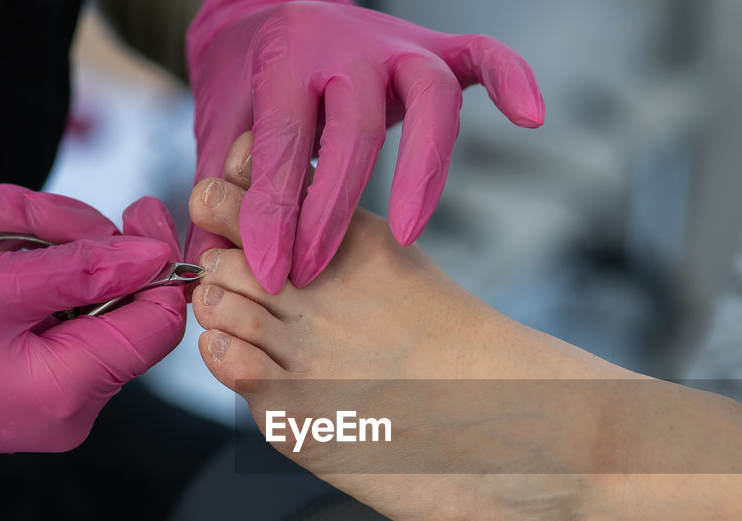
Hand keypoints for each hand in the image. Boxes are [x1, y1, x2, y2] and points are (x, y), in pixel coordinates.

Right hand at [0, 188, 185, 498]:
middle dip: (76, 240)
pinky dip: (27, 277)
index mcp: (74, 388)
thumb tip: (151, 252)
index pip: (158, 322)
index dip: (156, 260)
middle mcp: (76, 403)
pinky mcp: (31, 385)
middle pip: (117, 302)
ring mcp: (54, 397)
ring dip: (43, 249)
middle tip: (19, 204)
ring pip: (82, 303)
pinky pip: (51, 320)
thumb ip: (81, 266)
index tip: (138, 211)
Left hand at [185, 0, 543, 292]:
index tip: (271, 273)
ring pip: (427, 98)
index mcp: (282, 59)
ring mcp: (396, 44)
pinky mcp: (436, 45)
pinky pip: (486, 55)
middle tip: (315, 271)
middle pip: (353, 128)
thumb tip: (208, 266)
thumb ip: (222, 192)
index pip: (282, 142)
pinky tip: (532, 116)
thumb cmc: (251, 88)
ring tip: (408, 234)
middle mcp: (342, 45)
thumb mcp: (221, 130)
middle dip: (333, 209)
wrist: (269, 9)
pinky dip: (513, 80)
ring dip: (423, 171)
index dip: (274, 212)